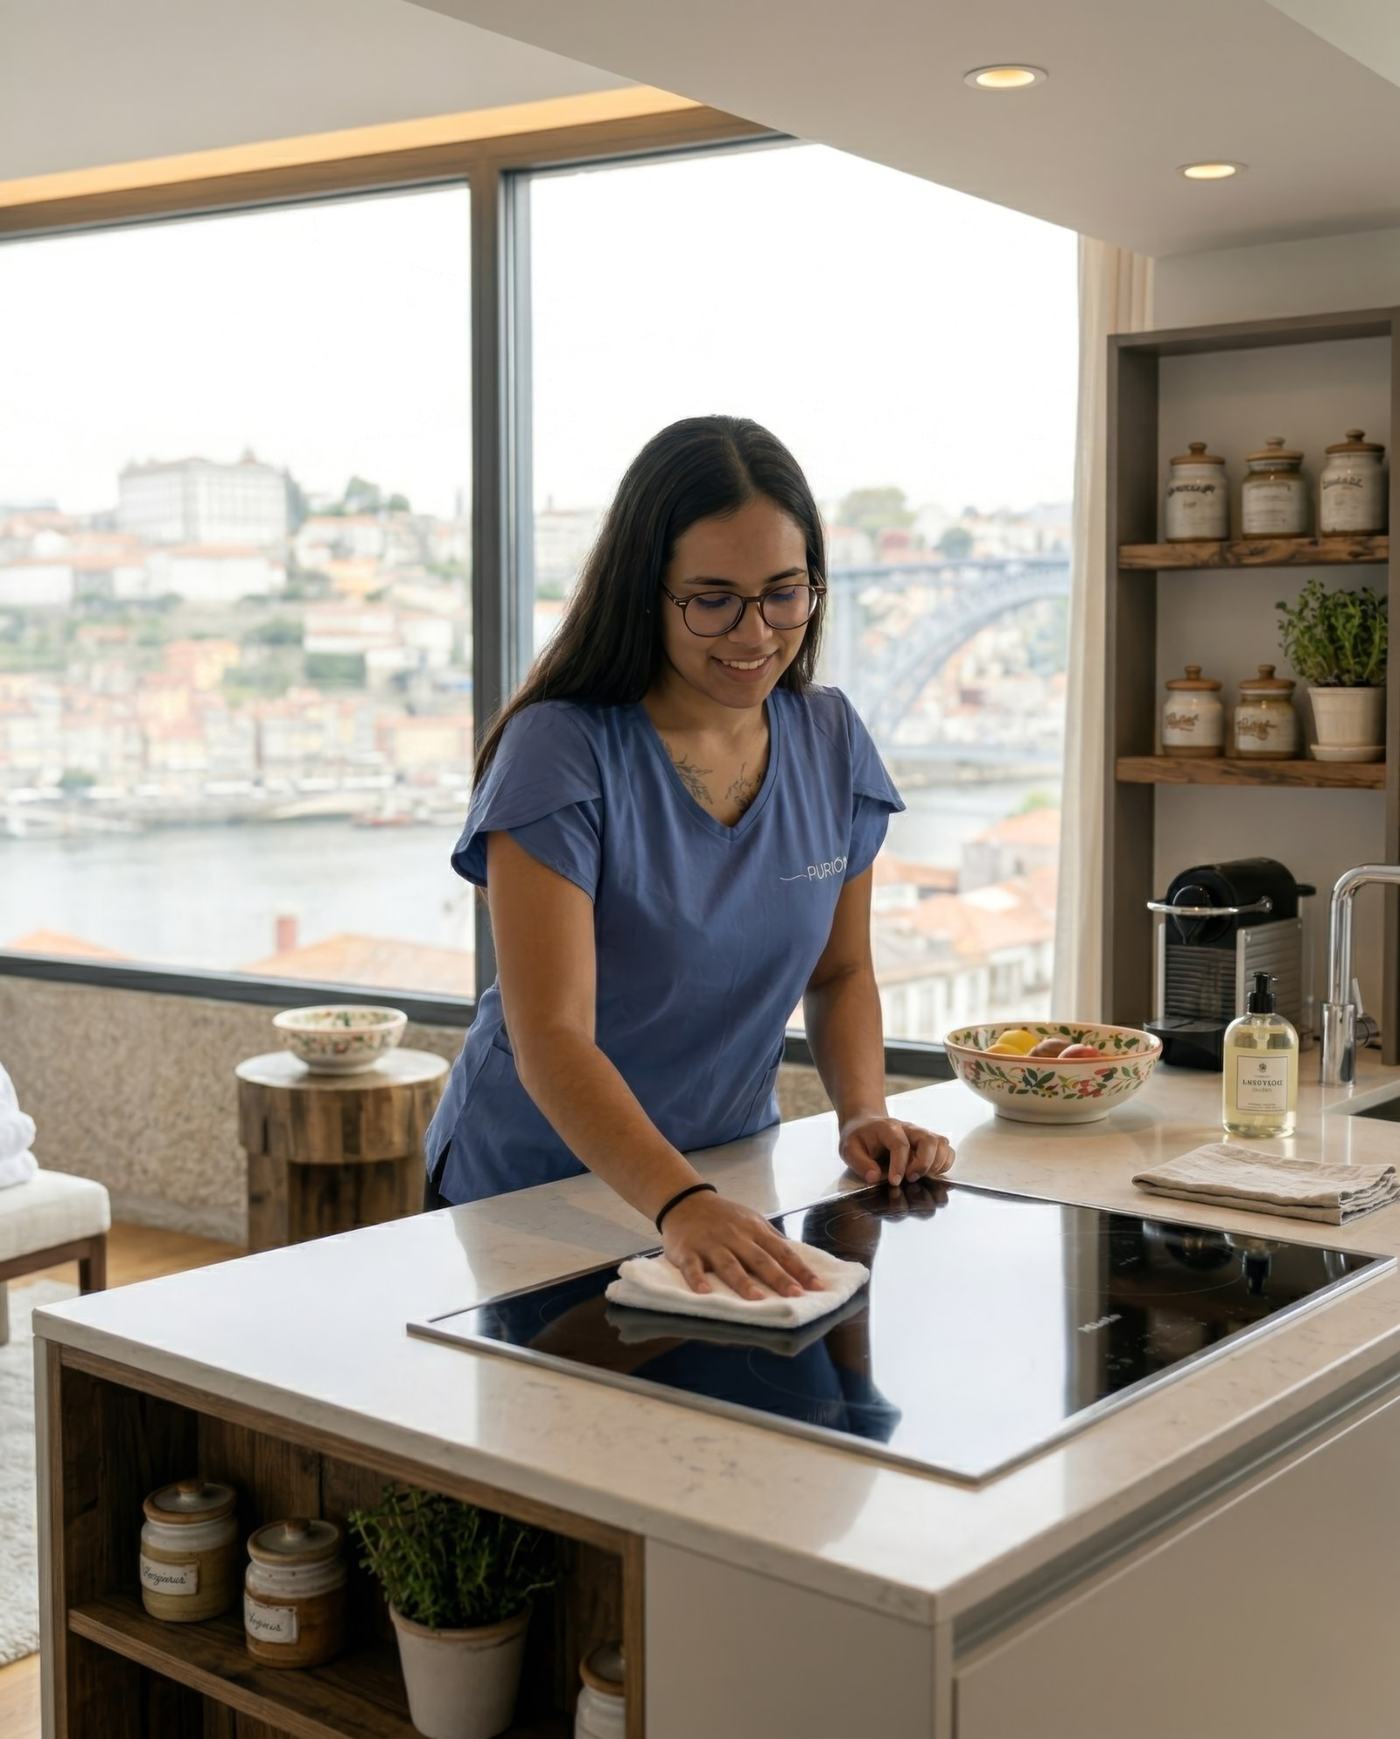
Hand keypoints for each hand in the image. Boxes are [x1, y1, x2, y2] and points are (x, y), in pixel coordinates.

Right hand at [662, 1192, 822, 1299]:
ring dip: (743, 1282)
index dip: (800, 1269)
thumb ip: (773, 1240)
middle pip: (759, 1259)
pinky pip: (692, 1266)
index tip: (817, 1287)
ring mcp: (711, 1244)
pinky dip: (697, 1279)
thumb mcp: (752, 1221)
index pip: (782, 1251)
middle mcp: (735, 1236)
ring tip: (757, 1300)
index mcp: (755, 1230)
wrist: (686, 1201)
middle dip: (778, 1277)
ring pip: (729, 1264)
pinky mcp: (687, 1251)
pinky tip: (705, 1293)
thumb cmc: (724, 1217)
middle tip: (795, 1295)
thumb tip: (800, 1261)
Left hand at [839, 1114, 954, 1186]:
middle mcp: (909, 1129)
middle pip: (928, 1140)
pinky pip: (946, 1150)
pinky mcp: (929, 1143)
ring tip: (921, 1176)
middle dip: (923, 1164)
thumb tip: (874, 1177)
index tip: (894, 1181)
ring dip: (936, 1164)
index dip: (899, 1165)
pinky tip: (931, 1173)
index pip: (900, 1144)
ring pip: (941, 1144)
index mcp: (888, 1128)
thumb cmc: (859, 1138)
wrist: (866, 1124)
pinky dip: (944, 1164)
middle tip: (911, 1179)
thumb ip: (860, 1163)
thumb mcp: (849, 1149)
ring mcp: (921, 1134)